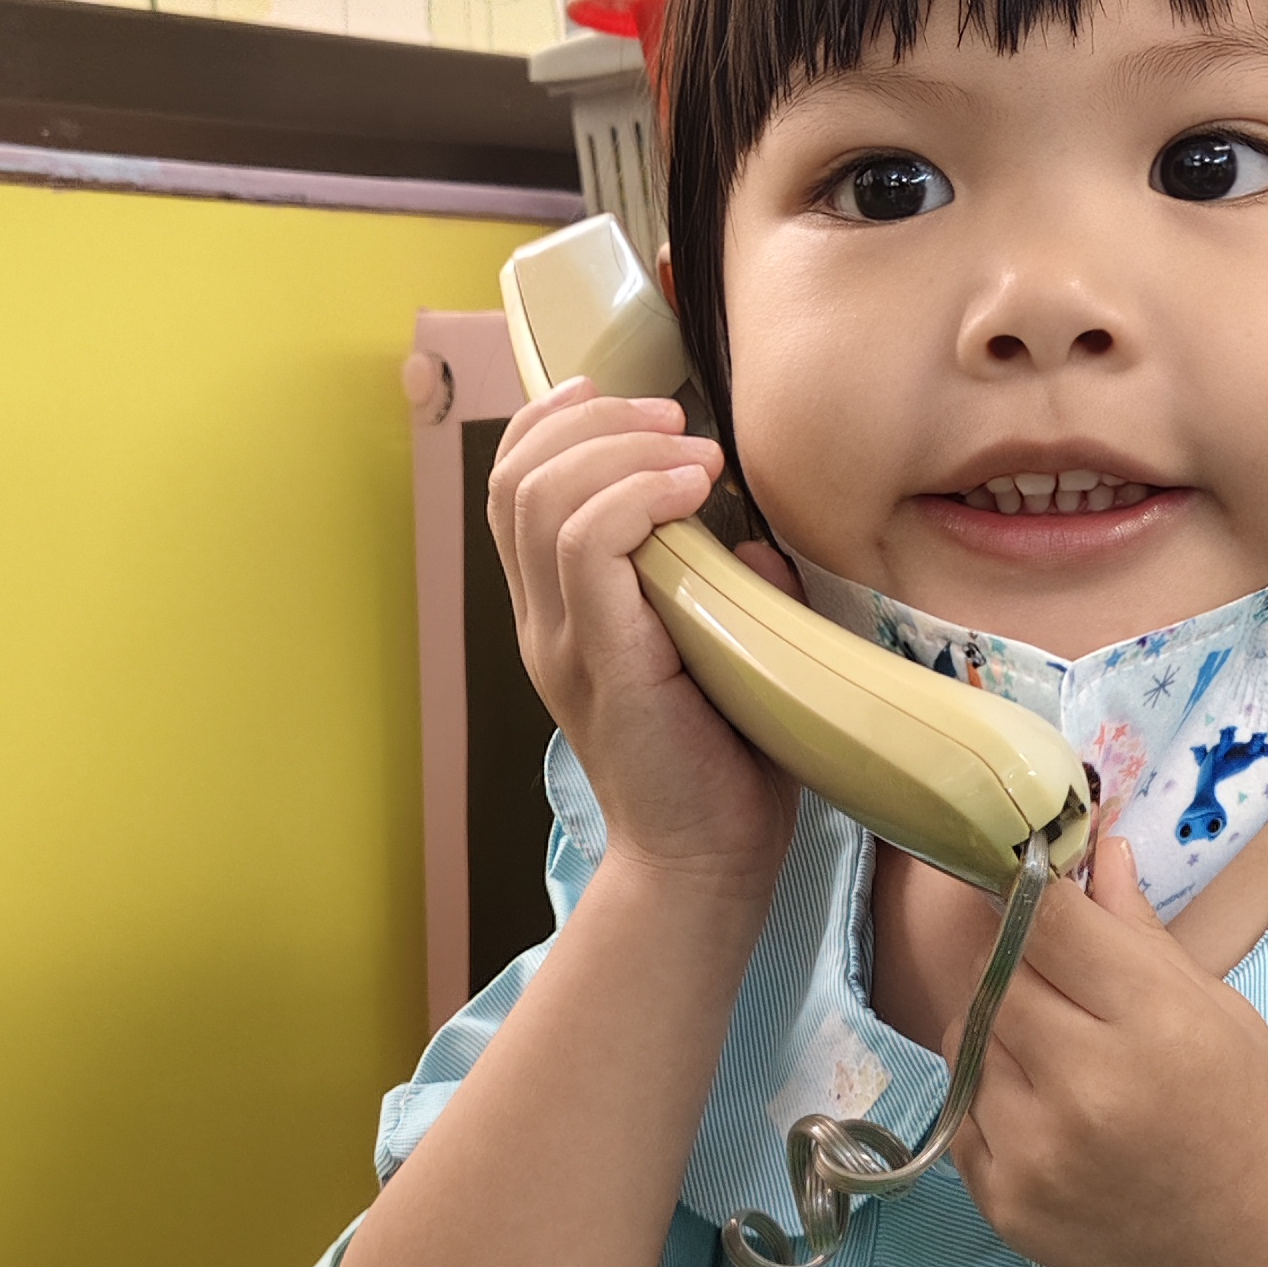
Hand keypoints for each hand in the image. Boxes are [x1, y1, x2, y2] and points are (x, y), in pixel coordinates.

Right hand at [487, 379, 791, 895]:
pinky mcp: (601, 662)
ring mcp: (563, 643)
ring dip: (619, 450)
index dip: (555, 421)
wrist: (707, 867)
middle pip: (515, 475)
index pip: (511, 486)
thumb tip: (756, 538)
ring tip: (694, 456)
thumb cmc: (725, 768)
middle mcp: (544, 623)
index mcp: (557, 614)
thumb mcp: (723, 650)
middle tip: (675, 421)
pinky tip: (694, 492)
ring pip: (540, 498)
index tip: (625, 399)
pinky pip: (585, 547)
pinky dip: (636, 497)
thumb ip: (723, 586)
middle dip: (592, 419)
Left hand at [947, 835, 1267, 1266]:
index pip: (1045, 920)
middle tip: (1050, 971)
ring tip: (1057, 1046)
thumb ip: (1140, 934)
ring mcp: (1035, 1152)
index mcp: (1154, 1025)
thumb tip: (1094, 851)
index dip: (1026, 890)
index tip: (1024, 882)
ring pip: (964, 1037)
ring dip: (996, 1024)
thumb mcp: (1222, 1014)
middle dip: (1012, 958)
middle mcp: (1085, 1087)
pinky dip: (991, 1093)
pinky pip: (963, 1110)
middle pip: (994, 975)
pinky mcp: (1003, 1202)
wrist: (1264, 1264)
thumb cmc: (1257, 1126)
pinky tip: (1048, 1107)